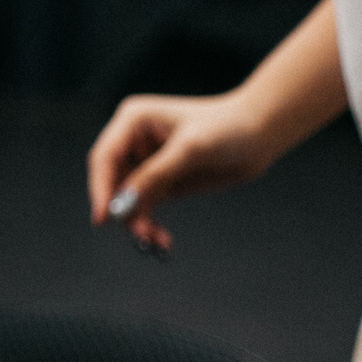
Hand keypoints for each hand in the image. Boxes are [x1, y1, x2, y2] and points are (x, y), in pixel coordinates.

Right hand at [86, 90, 284, 254]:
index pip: (105, 157)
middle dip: (122, 208)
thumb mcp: (191, 150)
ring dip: (138, 221)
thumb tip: (122, 201)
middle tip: (138, 233)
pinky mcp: (162, 181)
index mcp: (133, 121)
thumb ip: (155, 175)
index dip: (100, 187)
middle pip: (112, 181)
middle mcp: (134, 141)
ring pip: (127, 199)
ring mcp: (147, 163)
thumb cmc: (228, 128)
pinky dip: (150, 223)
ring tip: (155, 240)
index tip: (103, 217)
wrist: (260, 136)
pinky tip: (162, 238)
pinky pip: (145, 207)